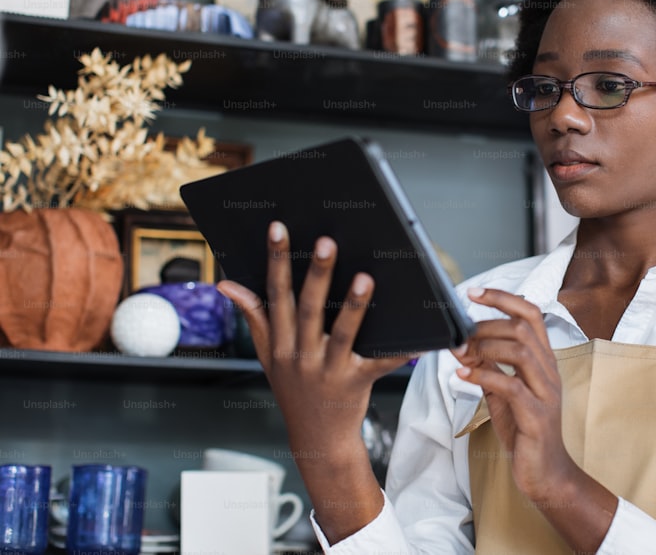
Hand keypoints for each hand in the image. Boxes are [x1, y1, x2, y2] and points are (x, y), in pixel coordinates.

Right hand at [216, 221, 414, 460]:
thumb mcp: (267, 356)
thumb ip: (253, 317)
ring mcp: (328, 371)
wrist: (318, 440)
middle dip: (316, 274)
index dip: (276, 261)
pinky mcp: (356, 384)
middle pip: (308, 309)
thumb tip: (225, 283)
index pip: (275, 295)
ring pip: (343, 333)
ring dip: (353, 305)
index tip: (277, 228)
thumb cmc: (295, 390)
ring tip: (365, 277)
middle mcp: (301, 356)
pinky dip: (398, 352)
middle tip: (326, 241)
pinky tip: (416, 337)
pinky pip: (380, 364)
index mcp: (279, 343)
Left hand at [454, 287, 578, 501]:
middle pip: (523, 327)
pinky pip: (510, 386)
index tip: (473, 292)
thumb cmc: (525, 430)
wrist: (545, 473)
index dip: (503, 297)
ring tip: (461, 353)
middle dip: (486, 324)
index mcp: (543, 360)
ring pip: (520, 350)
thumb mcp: (503, 393)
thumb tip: (463, 345)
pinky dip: (482, 375)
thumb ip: (489, 367)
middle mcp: (549, 370)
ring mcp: (545, 392)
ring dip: (484, 346)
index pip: (530, 314)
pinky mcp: (536, 415)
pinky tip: (463, 375)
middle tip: (461, 335)